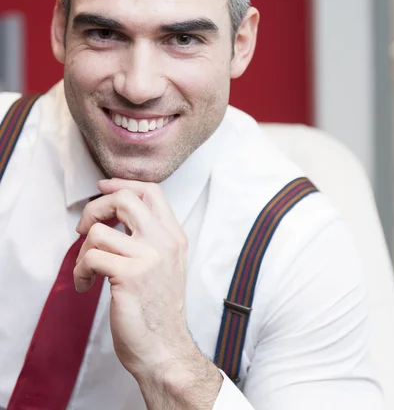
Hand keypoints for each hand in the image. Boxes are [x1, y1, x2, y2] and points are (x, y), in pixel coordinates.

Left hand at [74, 178, 192, 377]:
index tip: (103, 187)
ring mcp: (148, 257)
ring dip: (83, 250)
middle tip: (84, 227)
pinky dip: (79, 271)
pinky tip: (85, 285)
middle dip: (96, 208)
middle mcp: (164, 241)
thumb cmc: (159, 311)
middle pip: (125, 199)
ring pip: (100, 231)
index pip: (152, 191)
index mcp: (174, 236)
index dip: (122, 184)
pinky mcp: (129, 276)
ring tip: (86, 270)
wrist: (165, 349)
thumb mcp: (165, 265)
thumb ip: (149, 238)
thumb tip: (116, 213)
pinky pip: (91, 257)